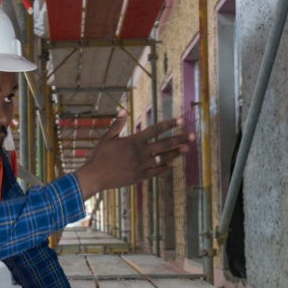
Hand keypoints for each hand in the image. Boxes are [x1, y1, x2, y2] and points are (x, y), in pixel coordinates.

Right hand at [74, 111, 193, 198]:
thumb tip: (123, 111)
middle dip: (179, 139)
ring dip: (176, 153)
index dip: (169, 124)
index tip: (180, 120)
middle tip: (192, 136)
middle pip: (164, 144)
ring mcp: (141, 166)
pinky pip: (156, 172)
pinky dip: (164, 168)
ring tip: (187, 149)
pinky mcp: (139, 176)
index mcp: (133, 141)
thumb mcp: (106, 138)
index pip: (155, 130)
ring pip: (163, 158)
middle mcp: (140, 153)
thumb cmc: (99, 156)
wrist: (95, 176)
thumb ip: (117, 125)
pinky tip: (172, 164)